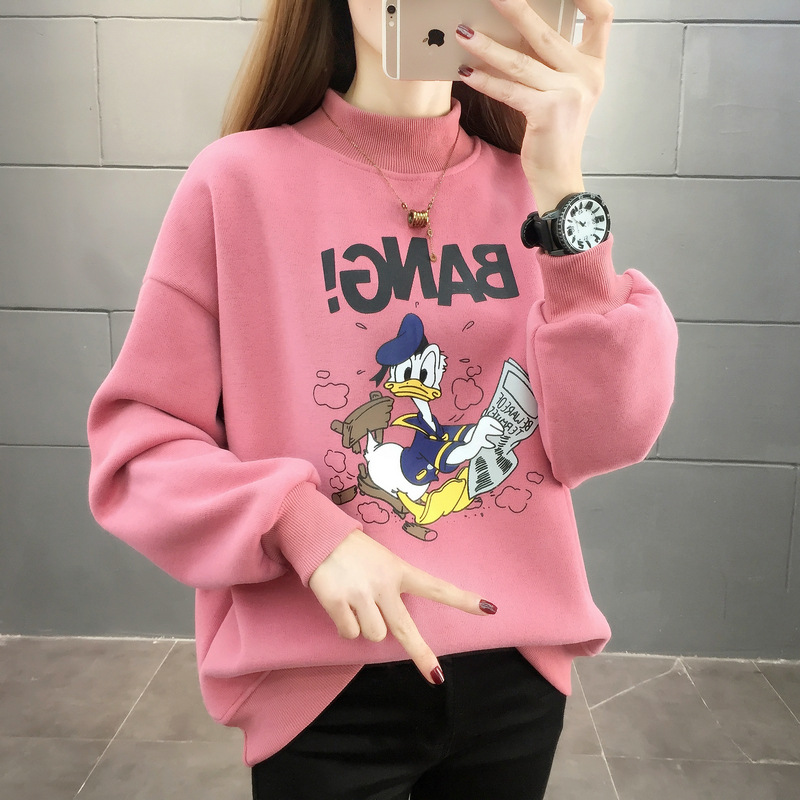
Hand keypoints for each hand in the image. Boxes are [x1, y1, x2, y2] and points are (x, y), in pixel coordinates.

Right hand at [309, 529, 496, 683]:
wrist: (320, 536)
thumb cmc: (355, 551)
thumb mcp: (383, 561)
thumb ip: (392, 588)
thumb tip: (392, 628)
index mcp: (400, 570)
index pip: (436, 587)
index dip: (462, 600)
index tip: (489, 609)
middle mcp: (383, 584)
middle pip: (404, 629)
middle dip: (421, 654)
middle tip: (435, 676)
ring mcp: (360, 594)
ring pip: (374, 635)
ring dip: (367, 627)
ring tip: (356, 602)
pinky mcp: (336, 602)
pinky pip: (349, 633)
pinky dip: (346, 626)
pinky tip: (341, 604)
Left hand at [455, 0, 613, 211]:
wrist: (559, 174)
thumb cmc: (555, 132)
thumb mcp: (562, 91)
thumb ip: (550, 62)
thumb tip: (514, 31)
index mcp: (594, 65)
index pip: (602, 16)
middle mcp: (587, 76)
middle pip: (547, 32)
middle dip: (515, 9)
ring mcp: (569, 94)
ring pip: (520, 61)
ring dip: (487, 46)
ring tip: (463, 32)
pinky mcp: (547, 112)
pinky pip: (510, 90)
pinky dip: (485, 80)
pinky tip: (466, 72)